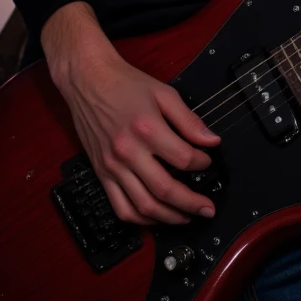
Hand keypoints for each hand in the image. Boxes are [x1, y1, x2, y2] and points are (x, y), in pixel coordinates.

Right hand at [43, 4, 219, 225]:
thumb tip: (212, 140)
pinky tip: (155, 217)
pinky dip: (140, 220)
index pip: (183, 158)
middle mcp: (128, 151)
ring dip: (169, 218)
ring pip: (143, 206)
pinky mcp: (101, 173)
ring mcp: (112, 166)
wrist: (87, 80)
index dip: (202, 163)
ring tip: (186, 217)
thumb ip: (189, 120)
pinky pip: (120, 208)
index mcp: (147, 128)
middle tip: (207, 209)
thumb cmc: (124, 84)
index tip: (207, 161)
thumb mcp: (163, 93)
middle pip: (165, 189)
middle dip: (191, 203)